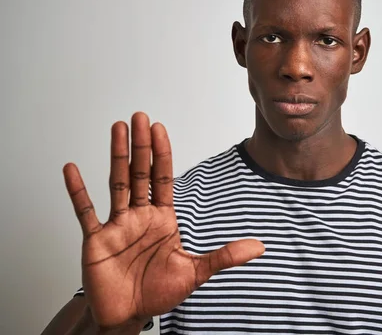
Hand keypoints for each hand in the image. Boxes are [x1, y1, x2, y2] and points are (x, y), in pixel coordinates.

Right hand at [63, 112, 264, 328]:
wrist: (129, 315)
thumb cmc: (158, 292)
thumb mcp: (196, 272)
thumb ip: (225, 256)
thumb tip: (260, 247)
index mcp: (162, 219)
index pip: (163, 178)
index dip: (162, 153)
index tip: (160, 129)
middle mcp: (139, 216)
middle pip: (140, 173)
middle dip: (141, 146)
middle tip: (140, 117)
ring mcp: (116, 225)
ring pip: (116, 183)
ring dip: (117, 156)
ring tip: (117, 129)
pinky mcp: (95, 239)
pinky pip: (84, 212)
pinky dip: (77, 191)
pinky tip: (72, 170)